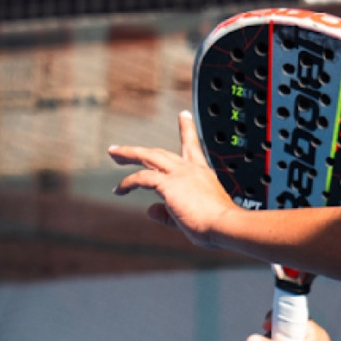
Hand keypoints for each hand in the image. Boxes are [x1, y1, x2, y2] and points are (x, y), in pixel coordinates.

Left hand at [108, 110, 233, 246]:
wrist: (227, 225)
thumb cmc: (217, 225)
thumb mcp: (192, 216)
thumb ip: (168, 213)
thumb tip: (150, 210)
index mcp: (202, 173)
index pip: (192, 147)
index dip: (186, 129)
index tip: (183, 115)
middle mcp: (190, 169)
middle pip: (161, 152)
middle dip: (139, 150)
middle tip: (122, 149)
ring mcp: (179, 174)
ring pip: (148, 157)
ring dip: (128, 154)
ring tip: (113, 153)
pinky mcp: (168, 185)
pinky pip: (142, 178)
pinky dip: (128, 183)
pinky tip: (119, 190)